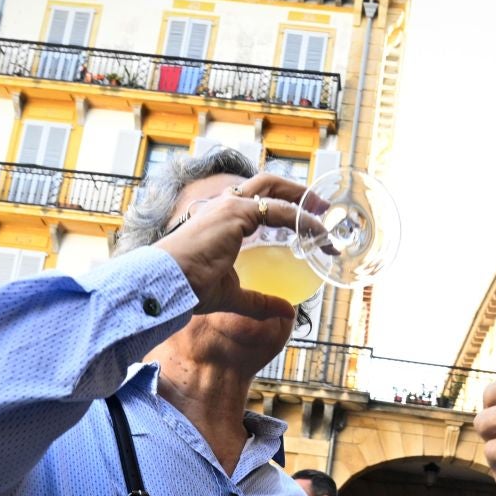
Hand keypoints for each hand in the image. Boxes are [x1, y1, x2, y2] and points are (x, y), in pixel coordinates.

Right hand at [152, 173, 328, 316]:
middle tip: (320, 207)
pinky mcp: (237, 213)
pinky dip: (303, 220)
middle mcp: (225, 205)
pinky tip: (318, 232)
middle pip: (267, 184)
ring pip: (275, 190)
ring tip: (324, 212)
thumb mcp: (233, 296)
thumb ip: (261, 302)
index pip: (256, 201)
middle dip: (296, 191)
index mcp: (221, 219)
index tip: (305, 218)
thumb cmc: (191, 289)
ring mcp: (231, 205)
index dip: (282, 205)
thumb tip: (288, 311)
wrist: (171, 282)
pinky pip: (281, 212)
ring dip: (303, 198)